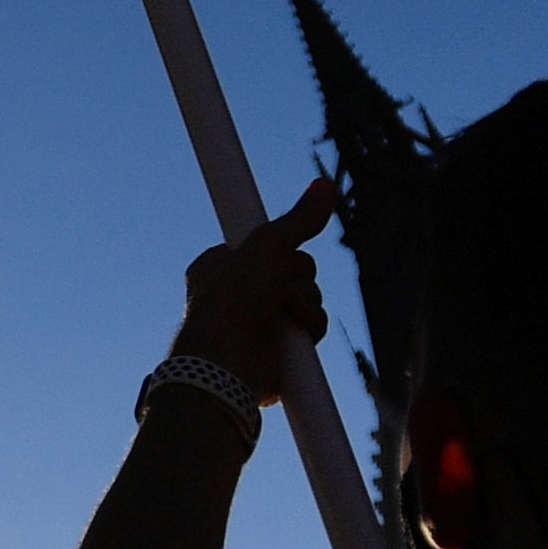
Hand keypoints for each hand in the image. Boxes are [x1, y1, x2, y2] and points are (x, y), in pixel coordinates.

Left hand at [170, 177, 336, 401]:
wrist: (227, 362)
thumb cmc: (231, 301)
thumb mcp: (267, 246)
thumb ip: (298, 219)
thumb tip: (325, 186)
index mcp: (222, 265)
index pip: (270, 244)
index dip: (281, 249)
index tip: (278, 252)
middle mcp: (240, 294)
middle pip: (296, 269)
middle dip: (296, 278)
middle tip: (276, 286)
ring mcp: (260, 322)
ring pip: (308, 298)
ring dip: (303, 303)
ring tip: (281, 312)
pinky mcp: (279, 349)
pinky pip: (312, 327)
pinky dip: (309, 328)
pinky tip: (293, 335)